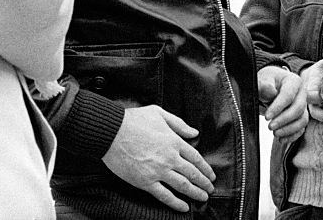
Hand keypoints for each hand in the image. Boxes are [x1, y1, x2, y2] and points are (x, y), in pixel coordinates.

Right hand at [101, 105, 215, 212]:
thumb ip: (179, 124)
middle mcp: (169, 158)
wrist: (111, 132)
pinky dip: (175, 203)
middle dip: (203, 182)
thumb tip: (194, 133)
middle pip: (192, 173)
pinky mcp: (145, 181)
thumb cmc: (133, 121)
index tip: (211, 175)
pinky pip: (164, 195)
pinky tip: (184, 207)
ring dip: (195, 193)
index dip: (205, 168)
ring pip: (182, 185)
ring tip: (203, 198)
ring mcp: (158, 171)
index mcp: (174, 141)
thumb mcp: (159, 113)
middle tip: (210, 189)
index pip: (196, 158)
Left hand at [257, 65, 308, 140]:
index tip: (267, 117)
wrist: (270, 86)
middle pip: (298, 108)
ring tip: (275, 133)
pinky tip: (281, 139)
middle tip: (270, 126)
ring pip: (302, 120)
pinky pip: (301, 128)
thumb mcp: (263, 80)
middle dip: (284, 120)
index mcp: (294, 81)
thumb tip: (270, 91)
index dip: (278, 107)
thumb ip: (263, 86)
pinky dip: (292, 135)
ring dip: (289, 129)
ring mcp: (303, 106)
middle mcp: (302, 94)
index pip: (288, 95)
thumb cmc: (267, 82)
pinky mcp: (301, 117)